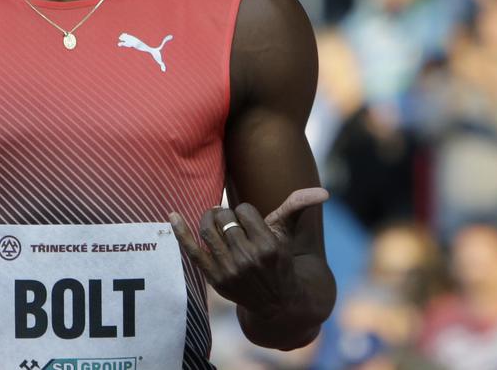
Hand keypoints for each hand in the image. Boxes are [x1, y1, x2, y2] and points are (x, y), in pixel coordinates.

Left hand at [169, 188, 327, 314]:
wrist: (276, 302)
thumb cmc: (279, 259)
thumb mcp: (289, 234)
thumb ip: (298, 207)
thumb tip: (324, 193)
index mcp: (268, 246)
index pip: (243, 210)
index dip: (244, 212)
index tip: (248, 221)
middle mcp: (248, 259)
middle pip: (224, 218)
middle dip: (225, 214)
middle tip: (229, 220)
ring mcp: (229, 270)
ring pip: (208, 230)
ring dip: (208, 219)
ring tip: (214, 220)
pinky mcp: (215, 278)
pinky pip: (193, 250)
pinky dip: (180, 232)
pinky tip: (172, 214)